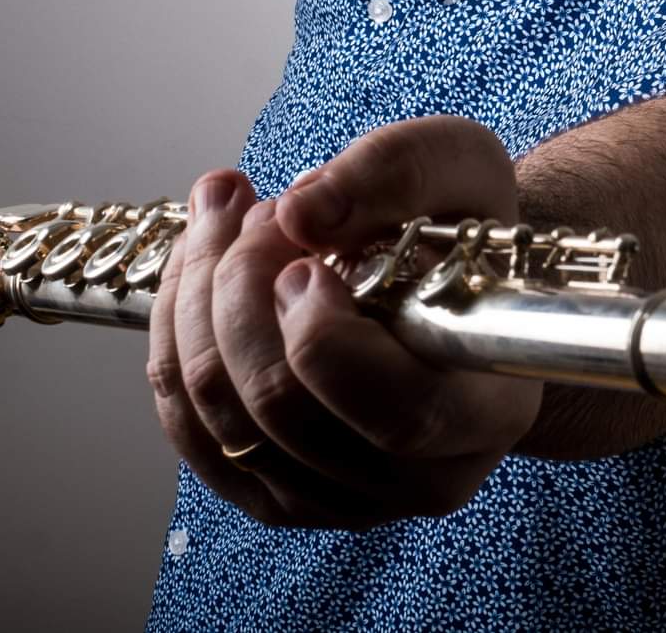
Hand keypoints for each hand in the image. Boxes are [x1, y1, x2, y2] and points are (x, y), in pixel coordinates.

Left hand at [145, 116, 542, 528]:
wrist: (451, 282)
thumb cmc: (465, 228)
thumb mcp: (460, 164)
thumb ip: (395, 173)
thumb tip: (301, 213)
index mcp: (489, 410)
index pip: (397, 411)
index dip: (325, 336)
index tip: (304, 260)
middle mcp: (423, 479)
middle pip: (282, 408)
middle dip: (240, 288)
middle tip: (261, 211)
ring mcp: (343, 501)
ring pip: (221, 418)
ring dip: (197, 300)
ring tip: (229, 223)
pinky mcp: (280, 499)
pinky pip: (191, 432)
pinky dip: (176, 341)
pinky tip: (199, 274)